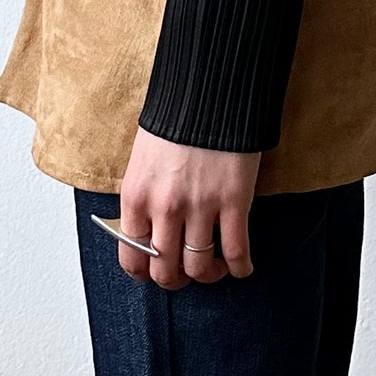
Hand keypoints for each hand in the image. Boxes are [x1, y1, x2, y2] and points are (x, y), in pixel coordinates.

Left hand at [117, 127, 258, 289]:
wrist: (209, 94)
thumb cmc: (175, 124)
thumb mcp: (141, 163)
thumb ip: (142, 200)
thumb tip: (148, 233)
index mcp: (136, 197)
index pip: (132, 257)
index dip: (145, 274)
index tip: (155, 274)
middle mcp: (165, 208)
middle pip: (166, 270)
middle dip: (177, 280)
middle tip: (187, 275)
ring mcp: (200, 207)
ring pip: (200, 267)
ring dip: (209, 275)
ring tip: (215, 268)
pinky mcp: (233, 202)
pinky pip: (236, 250)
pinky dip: (240, 267)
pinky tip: (242, 267)